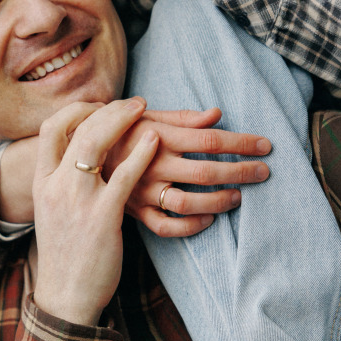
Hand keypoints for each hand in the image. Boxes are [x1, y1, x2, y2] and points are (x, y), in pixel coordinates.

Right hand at [32, 98, 157, 324]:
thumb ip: (66, 182)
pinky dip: (141, 152)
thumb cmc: (66, 253)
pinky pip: (124, 175)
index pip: (51, 128)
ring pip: (98, 143)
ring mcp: (78, 200)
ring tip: (146, 111)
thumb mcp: (56, 210)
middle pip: (78, 128)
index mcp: (42, 182)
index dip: (77, 109)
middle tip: (134, 102)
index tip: (100, 104)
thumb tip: (83, 157)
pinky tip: (155, 140)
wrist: (65, 294)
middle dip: (109, 108)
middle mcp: (56, 185)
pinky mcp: (103, 216)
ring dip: (124, 119)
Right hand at [103, 106, 270, 236]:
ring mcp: (143, 191)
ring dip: (219, 201)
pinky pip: (167, 226)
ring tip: (237, 197)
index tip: (265, 146)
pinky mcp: (135, 212)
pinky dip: (191, 226)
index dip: (242, 143)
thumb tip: (216, 114)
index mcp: (159, 136)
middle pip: (206, 171)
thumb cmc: (119, 132)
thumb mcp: (146, 116)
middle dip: (241, 172)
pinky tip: (209, 220)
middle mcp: (152, 164)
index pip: (209, 140)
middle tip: (263, 172)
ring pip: (189, 203)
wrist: (76, 155)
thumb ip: (182, 117)